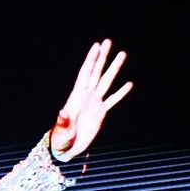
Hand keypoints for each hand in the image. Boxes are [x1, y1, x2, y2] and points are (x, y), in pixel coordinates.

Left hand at [51, 38, 132, 161]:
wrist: (66, 149)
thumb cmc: (60, 139)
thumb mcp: (61, 131)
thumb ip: (63, 121)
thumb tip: (63, 111)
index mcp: (76, 97)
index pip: (85, 73)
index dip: (91, 59)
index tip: (96, 45)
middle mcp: (86, 96)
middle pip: (96, 72)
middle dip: (102, 57)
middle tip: (108, 41)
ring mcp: (94, 103)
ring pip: (106, 82)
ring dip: (114, 68)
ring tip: (122, 54)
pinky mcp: (100, 113)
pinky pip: (112, 101)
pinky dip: (120, 93)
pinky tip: (129, 84)